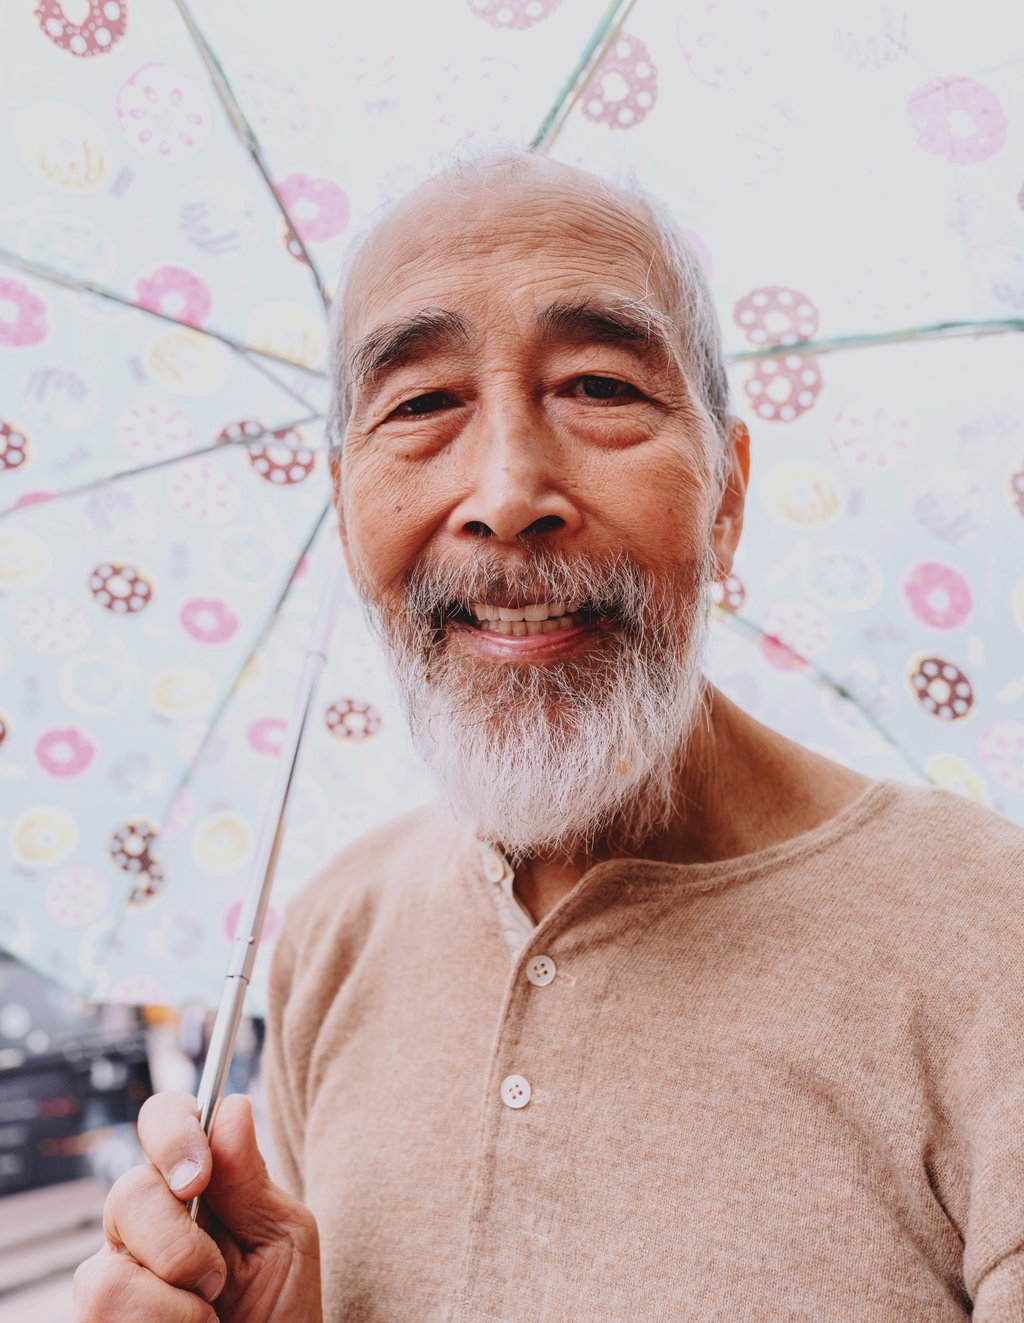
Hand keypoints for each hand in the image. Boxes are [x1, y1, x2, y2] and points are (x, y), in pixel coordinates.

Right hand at [73, 1091, 321, 1321]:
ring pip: (106, 1272)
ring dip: (173, 1305)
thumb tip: (232, 1107)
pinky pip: (103, 1312)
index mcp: (190, 1185)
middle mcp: (141, 1224)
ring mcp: (112, 1277)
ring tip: (205, 1320)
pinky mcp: (95, 1322)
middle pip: (127, 1193)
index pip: (162, 1119)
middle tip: (216, 1279)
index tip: (198, 1177)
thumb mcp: (282, 1238)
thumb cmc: (279, 1308)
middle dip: (179, 1245)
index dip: (172, 1132)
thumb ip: (250, 1180)